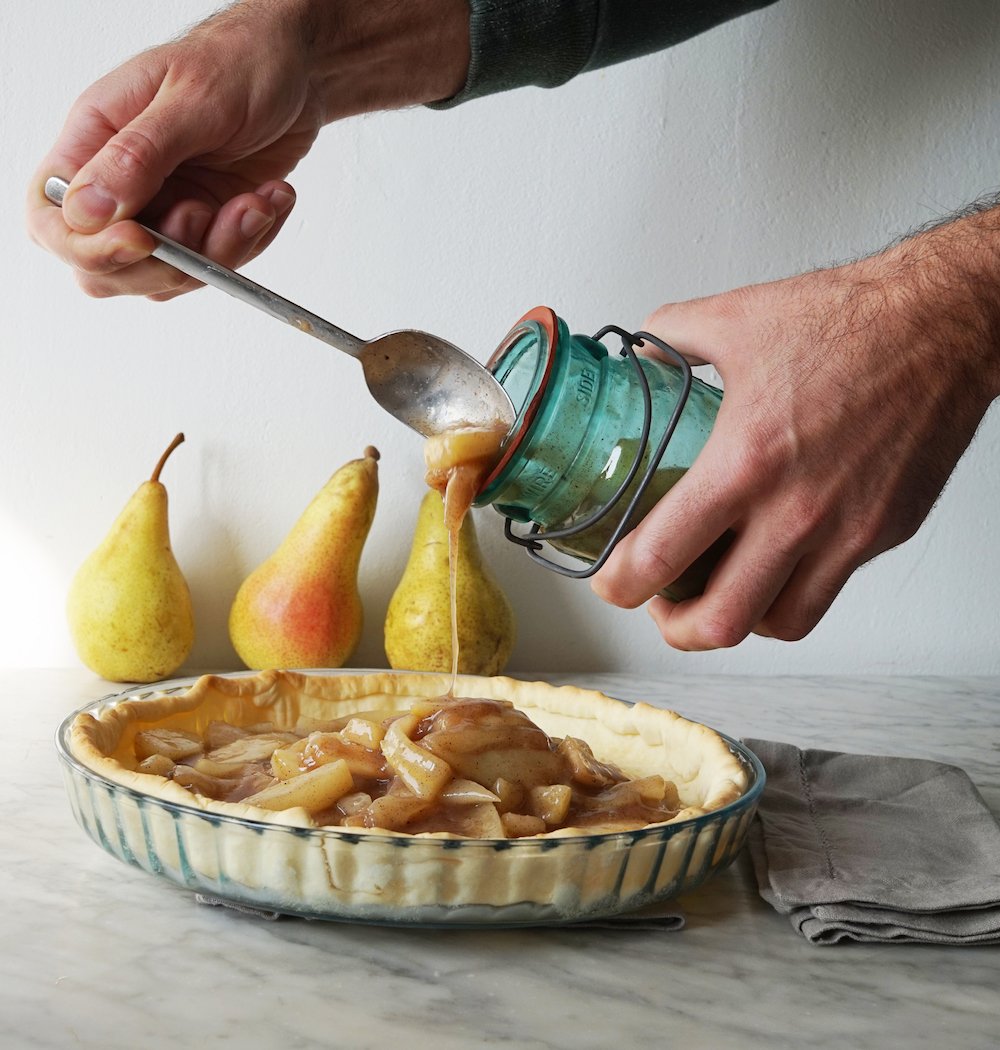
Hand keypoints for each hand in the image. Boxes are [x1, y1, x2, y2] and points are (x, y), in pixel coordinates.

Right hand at [26, 0, 469, 300]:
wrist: (310, 63)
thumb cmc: (252, 54)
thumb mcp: (191, 96)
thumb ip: (135, 159)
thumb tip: (84, 215)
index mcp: (92, 139)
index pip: (56, 223)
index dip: (95, 247)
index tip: (152, 237)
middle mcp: (121, 180)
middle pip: (111, 269)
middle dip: (177, 257)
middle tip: (221, 215)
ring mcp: (166, 207)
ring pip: (174, 279)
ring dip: (227, 252)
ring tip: (261, 198)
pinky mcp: (209, 224)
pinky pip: (223, 268)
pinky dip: (253, 248)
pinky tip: (273, 201)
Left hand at [592, 210, 999, 648]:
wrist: (942, 324)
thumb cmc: (849, 320)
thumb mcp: (733, 318)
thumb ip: (669, 337)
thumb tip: (642, 354)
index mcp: (744, 461)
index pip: (660, 556)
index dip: (620, 585)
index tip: (612, 581)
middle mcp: (796, 511)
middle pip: (720, 622)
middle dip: (676, 629)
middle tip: (660, 605)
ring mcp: (845, 531)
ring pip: (779, 624)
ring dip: (737, 620)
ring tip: (715, 591)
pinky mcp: (881, 533)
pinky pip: (826, 592)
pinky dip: (788, 595)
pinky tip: (770, 564)